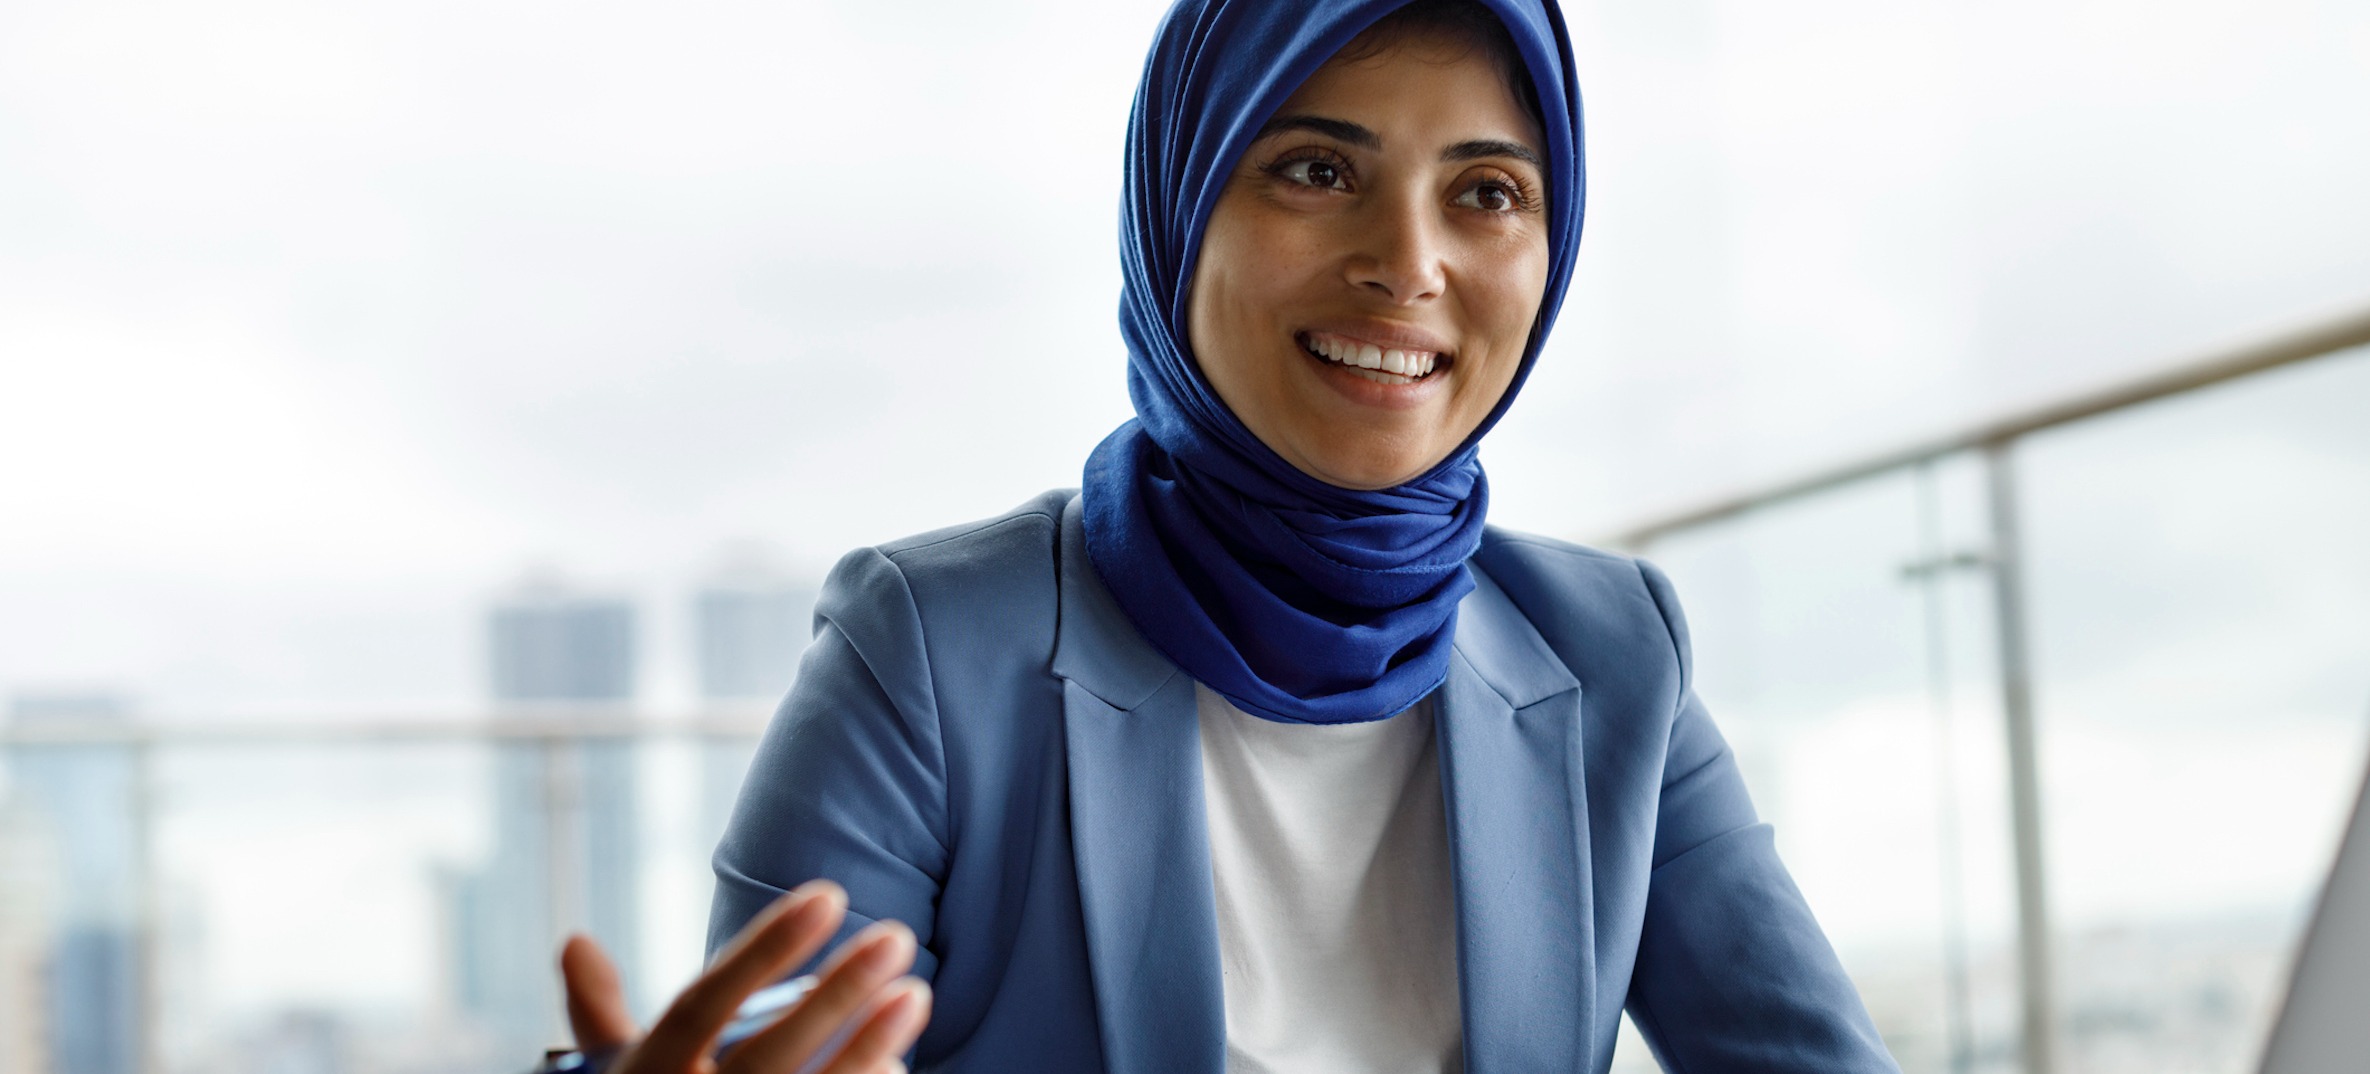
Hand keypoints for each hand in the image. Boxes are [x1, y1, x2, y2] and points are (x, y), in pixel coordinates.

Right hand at [558, 879, 931, 1073]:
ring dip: (865, 1048)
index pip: (705, 1003)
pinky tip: (897, 1068)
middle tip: (897, 937)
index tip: (831, 894)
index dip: (765, 949)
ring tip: (915, 993)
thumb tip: (573, 941)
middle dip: (834, 994)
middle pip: (769, 1052)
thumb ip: (598, 1015)